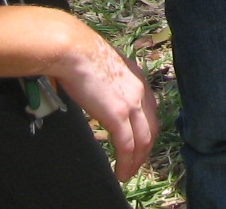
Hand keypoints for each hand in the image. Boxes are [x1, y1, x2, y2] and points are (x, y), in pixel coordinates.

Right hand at [50, 28, 159, 182]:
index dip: (147, 131)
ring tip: (126, 175)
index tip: (139, 145)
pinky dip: (126, 162)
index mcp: (138, 79)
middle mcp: (141, 91)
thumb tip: (100, 95)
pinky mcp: (118, 114)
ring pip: (142, 141)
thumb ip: (110, 83)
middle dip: (145, 151)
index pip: (151, 111)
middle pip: (151, 128)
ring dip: (136, 162)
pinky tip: (120, 172)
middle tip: (135, 166)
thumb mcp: (105, 69)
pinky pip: (127, 145)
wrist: (74, 50)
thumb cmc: (81, 55)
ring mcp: (132, 103)